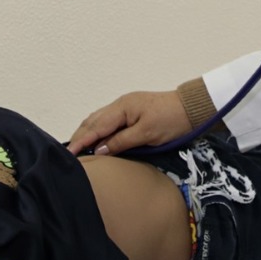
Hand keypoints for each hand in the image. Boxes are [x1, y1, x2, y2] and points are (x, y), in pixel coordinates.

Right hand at [67, 90, 189, 155]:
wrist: (192, 109)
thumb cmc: (171, 120)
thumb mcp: (146, 134)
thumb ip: (121, 141)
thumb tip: (99, 149)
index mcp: (122, 108)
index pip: (96, 127)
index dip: (81, 141)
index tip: (69, 154)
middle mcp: (120, 105)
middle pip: (92, 121)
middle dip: (79, 136)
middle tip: (68, 154)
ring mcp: (125, 107)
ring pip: (98, 120)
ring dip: (86, 133)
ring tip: (76, 147)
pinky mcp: (131, 112)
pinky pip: (107, 121)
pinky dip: (97, 130)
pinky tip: (94, 139)